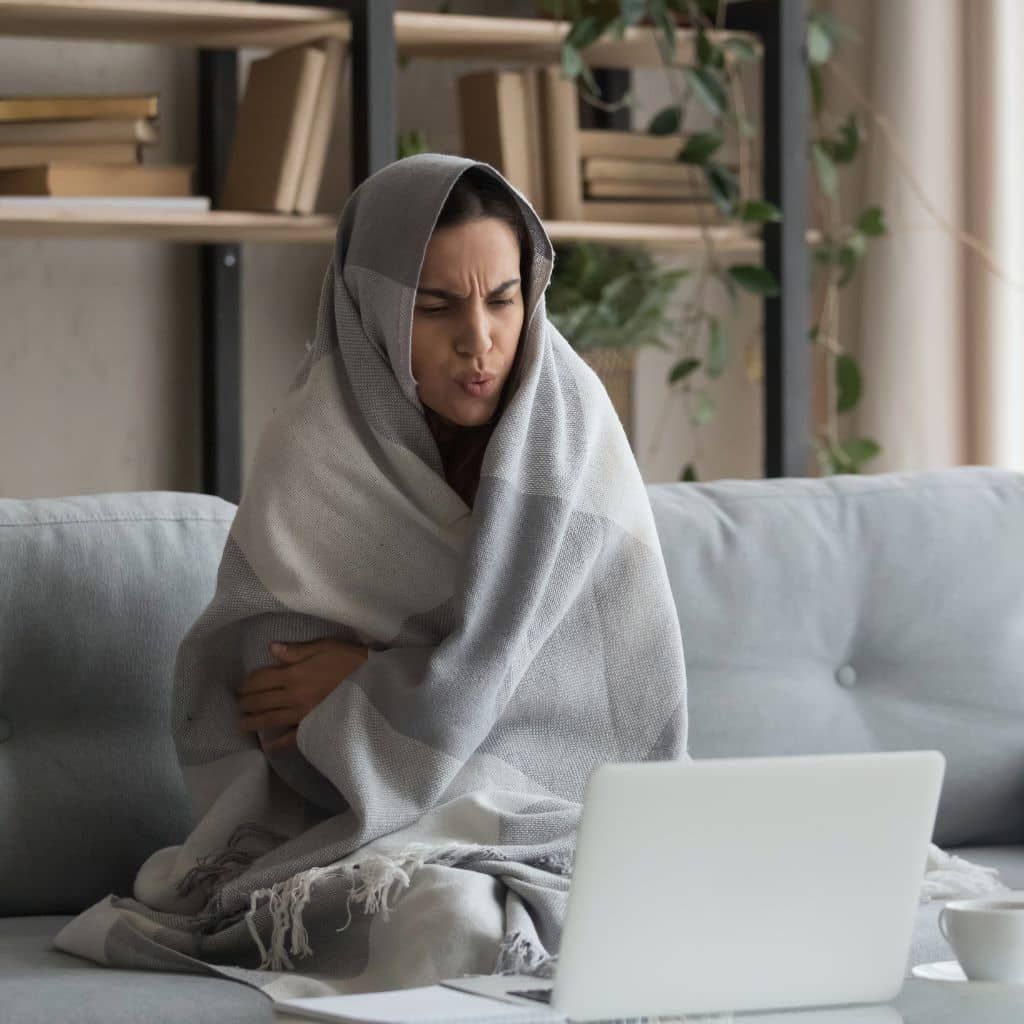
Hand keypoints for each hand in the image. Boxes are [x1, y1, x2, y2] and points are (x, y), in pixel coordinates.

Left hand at [237, 638, 368, 754]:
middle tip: (237, 704)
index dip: (249, 681)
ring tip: (240, 723)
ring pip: (270, 719)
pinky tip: (269, 746)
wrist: (376, 682)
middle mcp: (294, 696)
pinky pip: (293, 738)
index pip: (261, 679)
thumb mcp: (325, 647)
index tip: (242, 685)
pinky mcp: (314, 726)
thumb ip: (297, 650)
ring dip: (253, 721)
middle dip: (245, 701)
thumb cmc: (352, 660)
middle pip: (261, 700)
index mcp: (294, 675)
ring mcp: (303, 714)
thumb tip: (271, 649)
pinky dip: (279, 744)